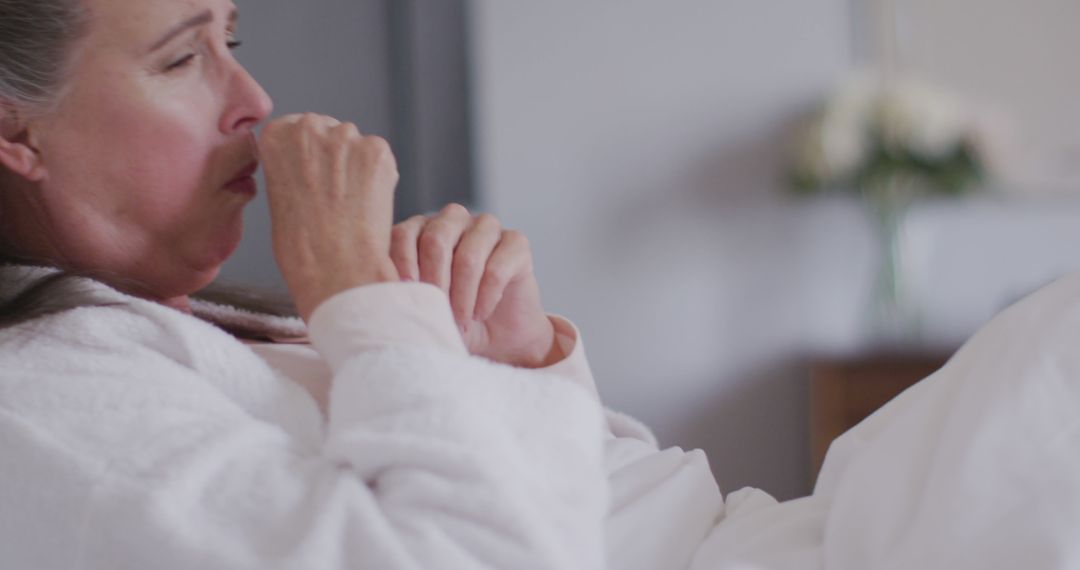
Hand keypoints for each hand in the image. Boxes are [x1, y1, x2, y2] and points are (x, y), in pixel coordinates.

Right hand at [257, 114, 399, 320]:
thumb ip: (292, 168)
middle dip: (334, 158)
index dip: (309, 156)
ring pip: (357, 145)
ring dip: (358, 167)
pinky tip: (369, 204)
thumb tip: (312, 164)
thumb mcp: (277, 197)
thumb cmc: (301, 247)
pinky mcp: (377, 151)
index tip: (312, 177)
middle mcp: (309, 127)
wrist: (335, 268)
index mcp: (276, 135)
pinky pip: (380, 158)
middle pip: (330, 132)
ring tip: (352, 204)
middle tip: (335, 194)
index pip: (298, 129)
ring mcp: (346, 137)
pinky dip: (380, 178)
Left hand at [390, 204, 561, 367]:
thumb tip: (385, 296)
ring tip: (460, 322)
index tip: (405, 295)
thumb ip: (403, 293)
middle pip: (437, 239)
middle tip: (436, 315)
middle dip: (435, 283)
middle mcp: (452, 220)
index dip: (403, 266)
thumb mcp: (420, 307)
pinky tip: (480, 314)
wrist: (497, 337)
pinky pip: (497, 267)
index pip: (403, 235)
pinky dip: (486, 296)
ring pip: (468, 255)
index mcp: (421, 229)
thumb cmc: (450, 319)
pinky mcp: (516, 243)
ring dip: (462, 295)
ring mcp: (486, 227)